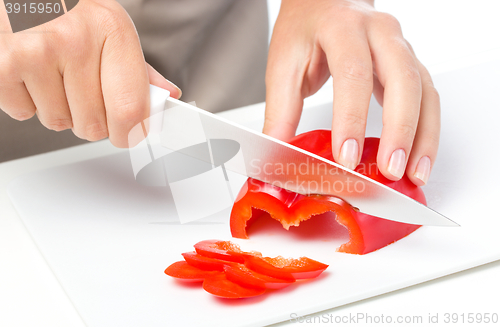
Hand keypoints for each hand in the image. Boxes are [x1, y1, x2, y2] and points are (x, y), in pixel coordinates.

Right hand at [0, 0, 180, 146]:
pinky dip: (28, 103)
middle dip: (92, 118)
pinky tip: (33, 75)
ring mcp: (36, 53)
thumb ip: (140, 70)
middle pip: (94, 126)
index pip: (130, 110)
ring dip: (60, 109)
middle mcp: (75, 40)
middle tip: (83, 89)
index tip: (129, 133)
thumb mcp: (112, 30)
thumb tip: (165, 96)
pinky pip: (25, 115)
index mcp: (112, 30)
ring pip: (60, 123)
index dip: (131, 132)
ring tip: (55, 75)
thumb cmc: (70, 12)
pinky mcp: (3, 66)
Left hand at [263, 0, 438, 185]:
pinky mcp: (409, 65)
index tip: (346, 156)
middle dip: (399, 130)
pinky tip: (418, 159)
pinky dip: (427, 131)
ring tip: (412, 174)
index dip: (351, 118)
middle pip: (402, 79)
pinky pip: (428, 98)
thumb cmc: (305, 29)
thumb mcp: (284, 64)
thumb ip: (281, 110)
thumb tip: (276, 153)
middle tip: (389, 169)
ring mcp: (400, 47)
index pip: (352, 73)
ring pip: (424, 90)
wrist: (324, 3)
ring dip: (422, 136)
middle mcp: (379, 32)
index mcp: (342, 27)